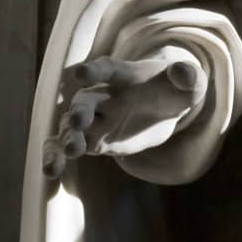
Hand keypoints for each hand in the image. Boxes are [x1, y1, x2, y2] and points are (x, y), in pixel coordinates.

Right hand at [42, 49, 204, 179]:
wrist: (165, 107)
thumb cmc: (176, 89)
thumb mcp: (190, 83)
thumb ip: (188, 77)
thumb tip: (184, 72)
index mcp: (127, 77)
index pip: (109, 70)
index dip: (96, 71)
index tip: (82, 73)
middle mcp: (106, 96)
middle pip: (86, 101)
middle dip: (80, 110)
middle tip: (77, 121)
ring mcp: (97, 119)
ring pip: (70, 127)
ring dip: (66, 138)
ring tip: (68, 153)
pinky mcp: (94, 140)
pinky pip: (69, 147)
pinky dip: (57, 157)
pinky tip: (51, 172)